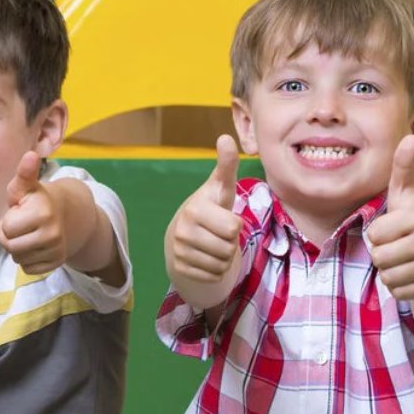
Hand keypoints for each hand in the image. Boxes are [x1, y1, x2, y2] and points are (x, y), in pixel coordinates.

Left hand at [0, 151, 65, 274]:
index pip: (6, 229)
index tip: (18, 213)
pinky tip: (35, 246)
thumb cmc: (34, 200)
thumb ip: (24, 173)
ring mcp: (57, 249)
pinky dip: (27, 260)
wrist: (65, 215)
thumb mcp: (25, 186)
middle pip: (10, 247)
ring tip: (27, 234)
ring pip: (18, 259)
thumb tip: (31, 155)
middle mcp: (53, 232)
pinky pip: (28, 269)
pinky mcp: (57, 263)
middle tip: (20, 226)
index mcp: (43, 211)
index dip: (7, 221)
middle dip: (9, 236)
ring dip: (17, 249)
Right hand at [167, 134, 242, 282]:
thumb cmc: (210, 208)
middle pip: (228, 249)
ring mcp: (178, 251)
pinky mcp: (179, 268)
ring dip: (224, 258)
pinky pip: (212, 276)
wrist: (182, 233)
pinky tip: (206, 258)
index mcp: (195, 209)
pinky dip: (214, 271)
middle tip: (219, 234)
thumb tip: (226, 137)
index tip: (224, 218)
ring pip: (221, 265)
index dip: (235, 225)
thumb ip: (226, 165)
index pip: (233, 228)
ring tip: (214, 245)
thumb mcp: (220, 187)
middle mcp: (183, 230)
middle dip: (230, 244)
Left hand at [369, 134, 413, 300]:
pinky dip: (398, 286)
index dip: (378, 232)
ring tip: (403, 258)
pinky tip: (410, 273)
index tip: (393, 226)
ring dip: (388, 270)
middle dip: (381, 252)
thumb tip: (410, 136)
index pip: (374, 234)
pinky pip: (396, 291)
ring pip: (385, 275)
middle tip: (397, 245)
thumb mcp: (406, 194)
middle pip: (377, 257)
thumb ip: (402, 168)